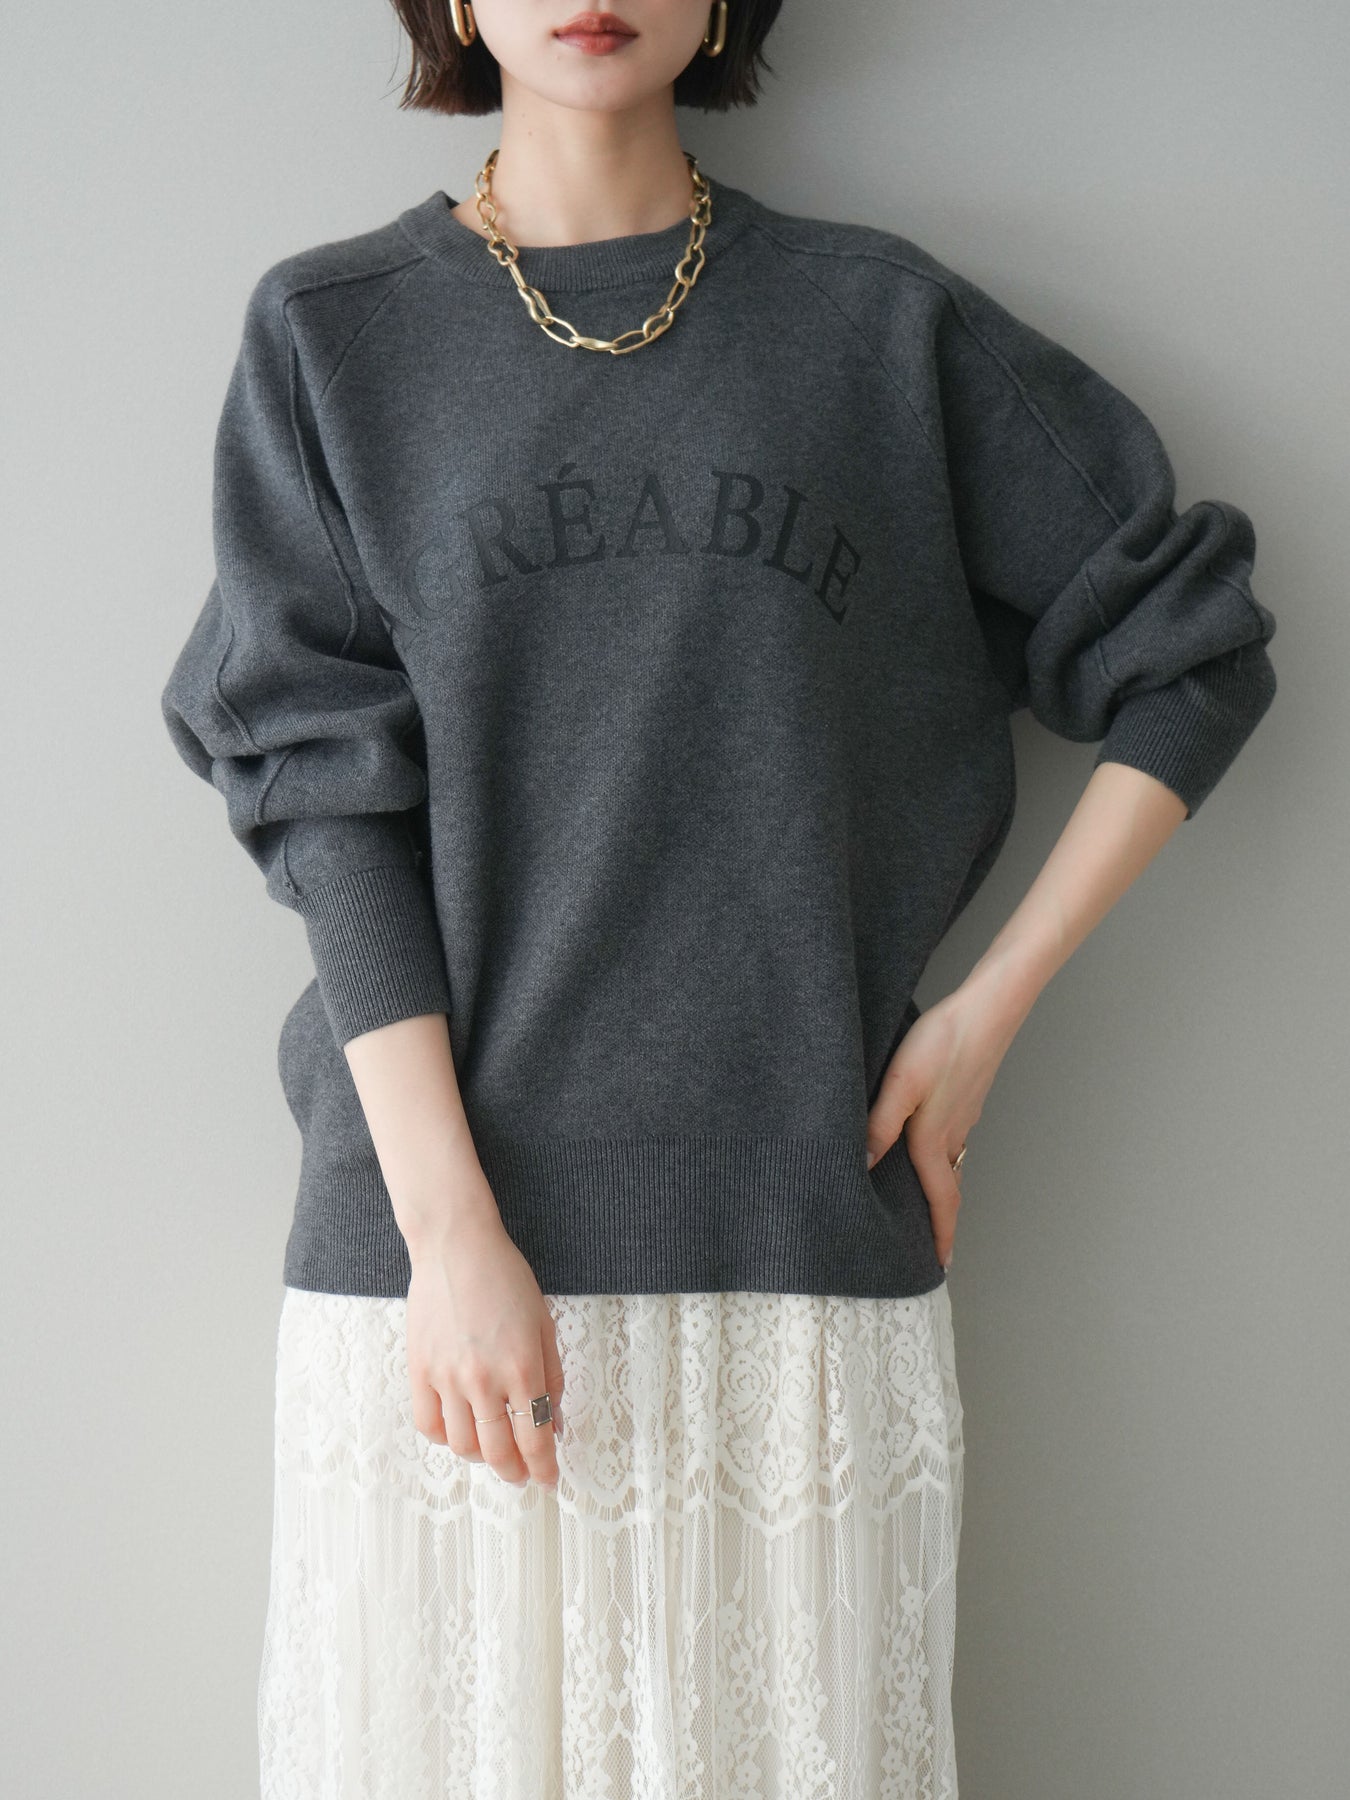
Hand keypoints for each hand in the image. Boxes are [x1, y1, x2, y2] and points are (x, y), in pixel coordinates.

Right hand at [405, 1207, 564, 1489]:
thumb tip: (554, 1422)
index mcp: (523, 1366)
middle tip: (522, 1476)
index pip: (536, 1437)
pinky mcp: (419, 1370)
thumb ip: (552, 1377)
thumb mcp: (544, 1324)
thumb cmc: (506, 1278)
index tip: (548, 1480)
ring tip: (492, 1452)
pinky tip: (459, 1433)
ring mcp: (448, 1377)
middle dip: (515, 1472)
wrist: (456, 1246)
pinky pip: (428, 1424)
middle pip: (499, 1451)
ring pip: (462, 1445)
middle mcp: (484, 1378)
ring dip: (481, 1459)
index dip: (544, 1468)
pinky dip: (445, 1439)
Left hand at [866, 985, 1015, 1269]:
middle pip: (946, 1189)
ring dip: (940, 1191)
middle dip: (940, 1222)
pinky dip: (942, 1160)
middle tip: (932, 1249)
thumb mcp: (900, 1082)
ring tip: (924, 1208)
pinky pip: (953, 1141)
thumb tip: (862, 1167)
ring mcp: (964, 1117)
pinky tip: (928, 1148)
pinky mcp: (966, 1098)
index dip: (940, 1237)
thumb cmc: (942, 1042)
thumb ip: (880, 1124)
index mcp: (932, 1139)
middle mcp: (953, 1135)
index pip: (939, 1201)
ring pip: (950, 1164)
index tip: (940, 1268)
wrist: (987, 1008)